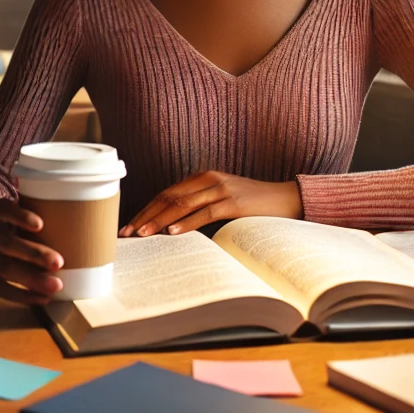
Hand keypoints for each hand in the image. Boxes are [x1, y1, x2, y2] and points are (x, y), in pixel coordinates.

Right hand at [0, 198, 63, 304]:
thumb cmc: (14, 225)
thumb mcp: (20, 212)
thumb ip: (41, 212)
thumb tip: (81, 219)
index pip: (5, 209)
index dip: (21, 217)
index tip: (41, 225)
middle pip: (7, 243)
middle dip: (34, 254)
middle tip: (59, 263)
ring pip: (5, 268)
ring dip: (32, 279)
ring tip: (56, 285)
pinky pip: (2, 290)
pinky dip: (24, 296)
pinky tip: (44, 298)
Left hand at [119, 171, 302, 236]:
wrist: (286, 199)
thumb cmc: (252, 205)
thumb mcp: (222, 201)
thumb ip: (199, 207)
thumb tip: (171, 230)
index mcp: (202, 177)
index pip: (166, 193)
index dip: (145, 209)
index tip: (129, 226)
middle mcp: (208, 179)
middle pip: (168, 197)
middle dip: (145, 216)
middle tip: (127, 234)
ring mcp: (221, 189)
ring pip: (181, 204)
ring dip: (158, 221)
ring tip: (142, 235)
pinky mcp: (234, 202)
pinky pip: (204, 213)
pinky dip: (186, 223)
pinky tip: (172, 233)